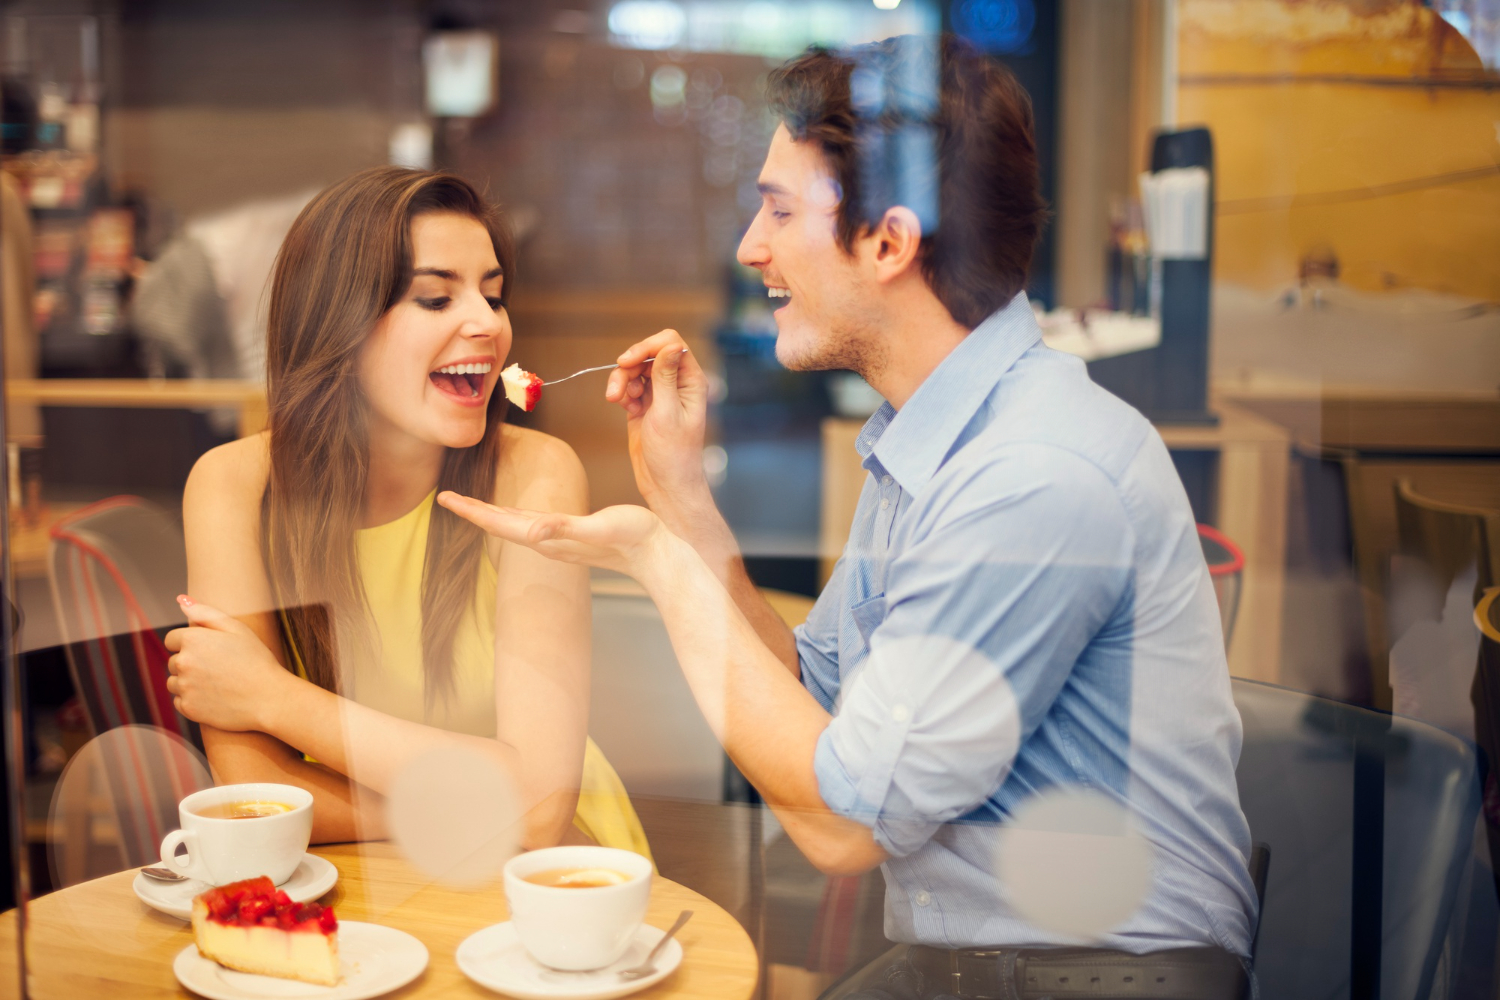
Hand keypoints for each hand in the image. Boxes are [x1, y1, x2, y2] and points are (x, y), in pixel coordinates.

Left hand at [164, 597, 294, 731]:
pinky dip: (192, 699)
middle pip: (173, 661)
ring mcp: (184, 687)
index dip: (191, 644)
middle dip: (190, 663)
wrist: (269, 698)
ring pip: (174, 681)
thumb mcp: (238, 629)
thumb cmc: (257, 660)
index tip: (210, 651)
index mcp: (193, 640)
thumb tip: (181, 600)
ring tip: (216, 683)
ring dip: (188, 681)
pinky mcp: (187, 708)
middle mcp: (183, 662)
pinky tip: (214, 697)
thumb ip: (206, 613)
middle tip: (218, 668)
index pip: (172, 639)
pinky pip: (180, 701)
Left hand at [437, 493, 668, 579]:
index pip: (499, 524)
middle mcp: (547, 542)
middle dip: (471, 511)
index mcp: (546, 538)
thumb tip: (532, 531)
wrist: (657, 555)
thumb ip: (565, 528)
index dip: (470, 511)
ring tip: (469, 503)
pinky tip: (513, 511)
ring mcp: (557, 540)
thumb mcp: (598, 527)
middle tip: (444, 496)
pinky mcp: (570, 535)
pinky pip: (531, 523)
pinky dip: (513, 514)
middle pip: (499, 524)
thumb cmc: (632, 538)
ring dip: (489, 514)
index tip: (444, 499)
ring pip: (513, 525)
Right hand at [604, 332, 710, 522]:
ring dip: (622, 381)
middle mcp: (677, 383)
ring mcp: (660, 393)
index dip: (647, 347)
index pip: (670, 344)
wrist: (665, 484)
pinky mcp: (645, 405)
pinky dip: (622, 393)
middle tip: (616, 390)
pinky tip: (626, 410)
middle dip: (629, 367)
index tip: (626, 362)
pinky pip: (629, 386)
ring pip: (635, 369)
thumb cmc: (673, 454)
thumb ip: (665, 377)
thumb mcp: (667, 413)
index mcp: (691, 381)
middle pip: (648, 354)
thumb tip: (672, 345)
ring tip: (617, 401)